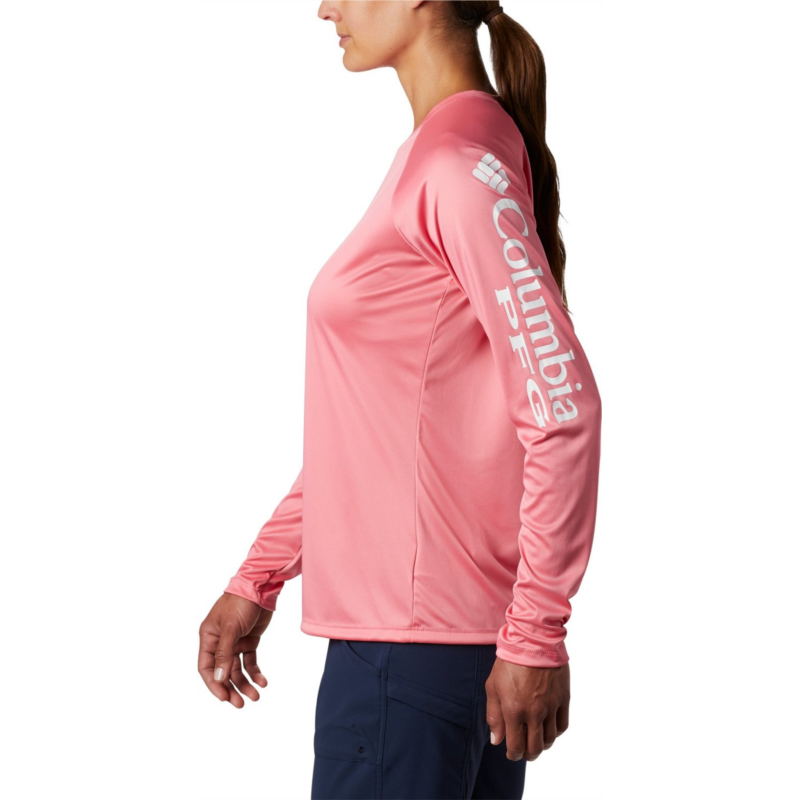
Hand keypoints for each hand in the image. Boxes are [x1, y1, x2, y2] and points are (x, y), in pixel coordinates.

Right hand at [198, 592, 272, 707]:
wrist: (261, 586)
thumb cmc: (240, 602)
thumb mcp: (231, 628)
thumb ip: (224, 653)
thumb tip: (219, 678)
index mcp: (208, 637)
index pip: (206, 667)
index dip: (214, 684)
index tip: (225, 698)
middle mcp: (220, 641)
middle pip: (222, 671)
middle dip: (231, 688)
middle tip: (241, 704)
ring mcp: (235, 642)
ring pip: (237, 669)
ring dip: (245, 683)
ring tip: (256, 696)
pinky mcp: (250, 640)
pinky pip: (250, 661)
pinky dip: (256, 672)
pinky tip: (262, 681)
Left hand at [485, 658, 569, 760]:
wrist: (532, 641)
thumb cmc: (508, 662)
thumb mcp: (492, 687)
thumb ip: (494, 716)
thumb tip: (496, 740)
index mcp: (514, 710)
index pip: (516, 746)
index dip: (513, 754)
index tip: (511, 753)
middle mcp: (534, 712)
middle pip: (535, 748)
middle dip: (528, 754)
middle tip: (524, 751)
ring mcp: (551, 706)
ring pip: (550, 739)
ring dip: (542, 745)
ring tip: (535, 741)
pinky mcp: (563, 699)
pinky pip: (562, 725)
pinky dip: (555, 732)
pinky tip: (548, 728)